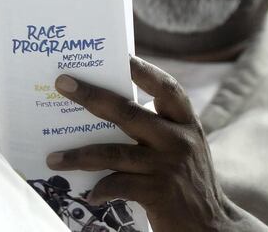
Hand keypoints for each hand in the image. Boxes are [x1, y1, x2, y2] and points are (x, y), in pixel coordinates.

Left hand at [46, 56, 239, 231]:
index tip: (118, 53)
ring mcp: (168, 166)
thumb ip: (158, 128)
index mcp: (187, 122)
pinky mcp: (158, 193)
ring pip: (113, 153)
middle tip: (62, 84)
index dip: (142, 69)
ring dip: (79, 156)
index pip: (166, 87)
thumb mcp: (183, 147)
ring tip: (53, 158)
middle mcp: (179, 139)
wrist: (213, 227)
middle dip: (91, 96)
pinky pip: (118, 185)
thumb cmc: (188, 180)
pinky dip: (99, 189)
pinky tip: (87, 193)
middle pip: (127, 111)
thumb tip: (107, 107)